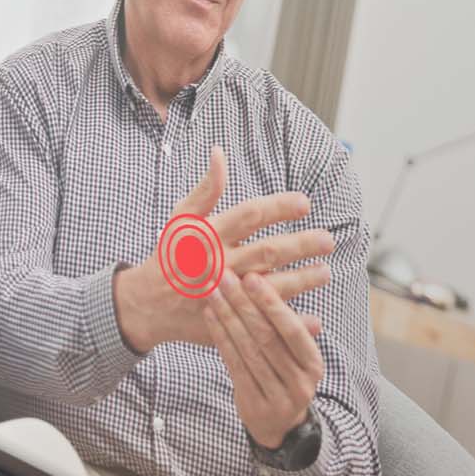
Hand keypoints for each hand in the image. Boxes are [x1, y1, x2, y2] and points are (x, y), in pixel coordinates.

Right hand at [113, 146, 335, 353]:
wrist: (147, 305)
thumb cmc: (169, 256)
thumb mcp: (181, 219)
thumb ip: (205, 189)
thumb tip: (219, 153)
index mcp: (208, 236)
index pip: (249, 215)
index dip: (279, 207)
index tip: (305, 204)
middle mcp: (218, 264)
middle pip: (267, 252)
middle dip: (301, 245)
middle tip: (327, 240)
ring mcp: (224, 295)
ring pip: (271, 287)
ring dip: (302, 280)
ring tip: (325, 272)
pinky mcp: (227, 321)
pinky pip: (264, 323)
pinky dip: (290, 320)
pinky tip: (315, 318)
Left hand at [207, 261, 328, 448]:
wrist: (279, 426)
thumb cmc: (285, 377)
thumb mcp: (296, 357)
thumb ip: (290, 327)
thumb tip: (285, 282)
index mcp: (313, 364)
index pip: (292, 330)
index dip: (271, 303)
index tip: (252, 277)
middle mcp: (299, 382)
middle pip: (267, 338)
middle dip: (244, 304)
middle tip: (225, 278)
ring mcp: (277, 396)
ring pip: (248, 351)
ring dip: (228, 318)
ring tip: (212, 293)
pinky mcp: (254, 404)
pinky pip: (234, 365)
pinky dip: (221, 338)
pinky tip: (210, 317)